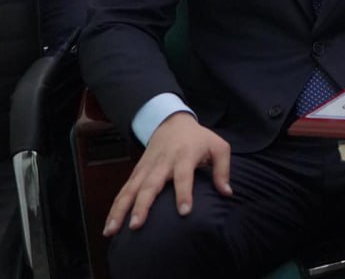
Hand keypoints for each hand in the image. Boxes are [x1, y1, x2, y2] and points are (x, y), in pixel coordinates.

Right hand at [103, 113, 231, 236]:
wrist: (172, 122)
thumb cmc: (198, 138)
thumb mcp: (218, 146)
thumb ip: (223, 169)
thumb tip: (227, 193)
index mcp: (184, 157)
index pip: (184, 176)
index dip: (184, 193)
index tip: (185, 212)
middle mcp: (162, 163)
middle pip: (150, 185)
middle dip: (142, 206)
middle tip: (137, 225)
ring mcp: (146, 168)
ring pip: (130, 190)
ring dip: (120, 210)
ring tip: (112, 230)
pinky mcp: (136, 173)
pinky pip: (124, 191)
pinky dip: (115, 207)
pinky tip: (109, 226)